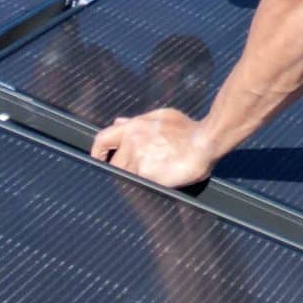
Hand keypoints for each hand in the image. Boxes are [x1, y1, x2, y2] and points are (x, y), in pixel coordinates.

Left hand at [91, 107, 216, 188]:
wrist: (205, 143)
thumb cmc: (188, 130)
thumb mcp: (161, 117)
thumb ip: (137, 122)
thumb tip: (119, 122)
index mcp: (134, 127)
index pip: (102, 139)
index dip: (97, 152)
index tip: (100, 160)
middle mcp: (132, 142)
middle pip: (113, 163)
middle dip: (122, 169)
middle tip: (136, 172)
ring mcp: (138, 159)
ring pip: (125, 175)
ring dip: (135, 177)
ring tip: (154, 175)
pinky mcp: (147, 175)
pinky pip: (138, 183)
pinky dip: (145, 184)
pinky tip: (159, 180)